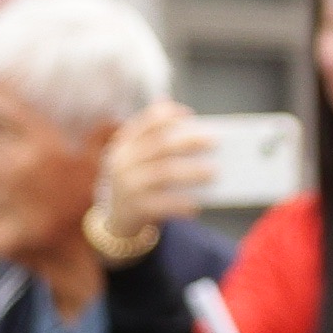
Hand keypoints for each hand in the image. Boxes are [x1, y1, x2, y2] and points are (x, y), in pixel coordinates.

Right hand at [89, 103, 215, 258]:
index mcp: (127, 143)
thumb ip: (162, 147)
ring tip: (213, 172)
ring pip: (163, 173)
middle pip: (159, 145)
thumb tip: (200, 138)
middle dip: (187, 141)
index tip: (188, 115)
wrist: (119, 217)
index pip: (146, 122)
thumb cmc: (142, 182)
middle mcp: (124, 160)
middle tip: (212, 142)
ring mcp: (127, 184)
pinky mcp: (135, 207)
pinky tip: (195, 205)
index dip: (167, 116)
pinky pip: (161, 204)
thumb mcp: (143, 160)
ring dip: (190, 172)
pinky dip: (179, 204)